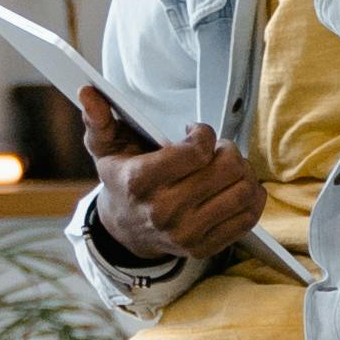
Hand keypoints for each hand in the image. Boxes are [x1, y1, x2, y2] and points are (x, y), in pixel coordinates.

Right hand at [80, 86, 270, 262]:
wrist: (126, 228)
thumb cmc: (122, 178)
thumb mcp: (105, 147)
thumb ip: (99, 118)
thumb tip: (87, 91)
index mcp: (140, 182)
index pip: (196, 151)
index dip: (204, 134)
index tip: (196, 132)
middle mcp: (163, 211)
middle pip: (226, 169)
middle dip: (228, 150)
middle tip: (218, 149)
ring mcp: (185, 233)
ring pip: (242, 192)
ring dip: (243, 172)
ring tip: (227, 167)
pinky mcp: (204, 247)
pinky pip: (247, 217)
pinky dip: (252, 197)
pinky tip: (236, 186)